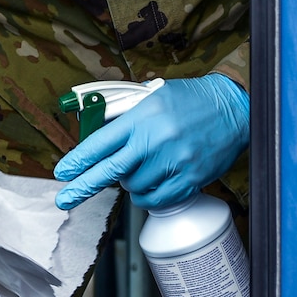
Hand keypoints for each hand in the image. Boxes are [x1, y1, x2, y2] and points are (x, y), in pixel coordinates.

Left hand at [53, 74, 249, 210]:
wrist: (233, 109)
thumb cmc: (192, 100)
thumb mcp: (155, 97)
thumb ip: (127, 116)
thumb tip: (100, 135)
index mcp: (143, 117)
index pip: (101, 142)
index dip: (78, 160)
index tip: (63, 172)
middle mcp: (155, 141)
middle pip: (109, 171)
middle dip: (83, 186)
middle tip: (65, 198)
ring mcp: (172, 162)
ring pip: (134, 188)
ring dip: (131, 183)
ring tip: (142, 169)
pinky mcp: (188, 179)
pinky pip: (157, 199)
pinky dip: (149, 196)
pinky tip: (153, 183)